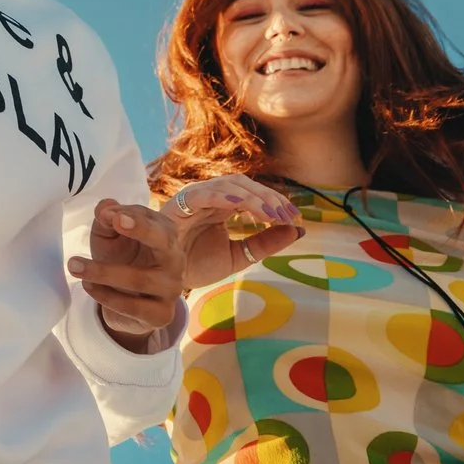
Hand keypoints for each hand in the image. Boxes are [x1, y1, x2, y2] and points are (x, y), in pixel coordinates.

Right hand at [156, 174, 302, 287]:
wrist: (165, 280)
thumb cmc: (196, 264)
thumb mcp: (239, 255)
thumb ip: (265, 243)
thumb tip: (297, 230)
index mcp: (223, 204)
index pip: (253, 192)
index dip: (275, 201)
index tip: (295, 218)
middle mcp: (210, 196)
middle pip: (243, 183)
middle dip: (268, 196)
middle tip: (287, 215)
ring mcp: (194, 198)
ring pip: (227, 185)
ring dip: (252, 197)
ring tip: (271, 213)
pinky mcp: (178, 205)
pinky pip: (202, 194)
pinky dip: (222, 196)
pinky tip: (240, 204)